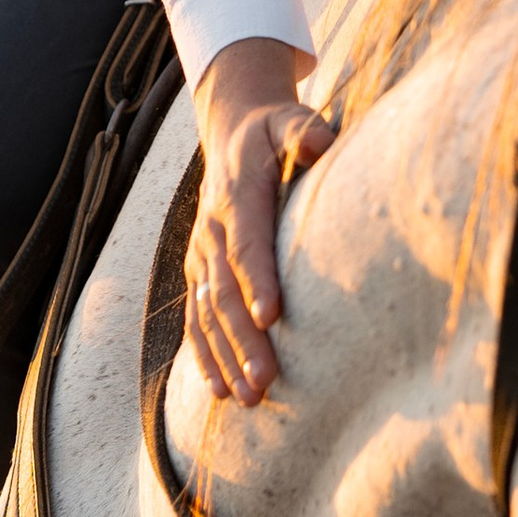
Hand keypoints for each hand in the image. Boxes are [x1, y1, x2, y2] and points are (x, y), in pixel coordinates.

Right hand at [184, 39, 337, 406]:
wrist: (230, 130)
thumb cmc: (271, 131)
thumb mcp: (287, 118)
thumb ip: (303, 130)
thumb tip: (321, 141)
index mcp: (235, 196)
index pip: (246, 243)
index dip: (257, 279)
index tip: (270, 316)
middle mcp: (211, 231)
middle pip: (224, 291)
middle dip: (242, 339)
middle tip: (263, 380)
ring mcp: (200, 254)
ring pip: (207, 314)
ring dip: (224, 357)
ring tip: (247, 398)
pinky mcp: (198, 270)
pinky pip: (196, 318)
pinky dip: (205, 355)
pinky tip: (220, 390)